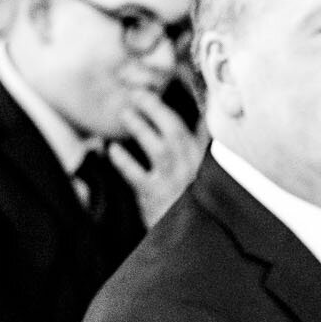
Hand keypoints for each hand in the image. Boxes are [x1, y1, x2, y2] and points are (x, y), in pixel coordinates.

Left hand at [106, 90, 204, 226]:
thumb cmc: (197, 207)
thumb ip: (201, 153)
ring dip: (140, 128)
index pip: (203, 124)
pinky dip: (123, 161)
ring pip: (158, 148)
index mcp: (207, 160)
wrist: (192, 241)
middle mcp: (194, 168)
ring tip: (125, 114)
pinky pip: (136, 176)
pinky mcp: (156, 198)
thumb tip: (199, 128)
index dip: (191, 100)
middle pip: (175, 129)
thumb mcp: (207, 179)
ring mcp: (175, 182)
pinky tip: (112, 151)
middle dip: (156, 108)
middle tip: (138, 94)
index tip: (177, 80)